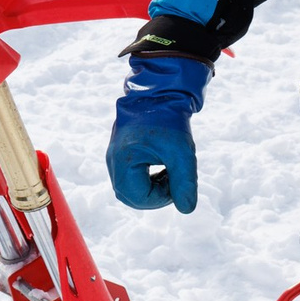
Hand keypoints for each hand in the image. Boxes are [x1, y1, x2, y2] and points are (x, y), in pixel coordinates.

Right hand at [106, 55, 209, 212]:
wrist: (159, 91)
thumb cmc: (170, 120)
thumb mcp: (182, 153)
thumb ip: (185, 183)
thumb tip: (186, 209)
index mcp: (123, 161)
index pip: (138, 198)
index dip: (162, 199)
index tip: (178, 182)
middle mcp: (113, 161)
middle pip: (130, 196)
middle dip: (155, 196)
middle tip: (175, 180)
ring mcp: (114, 156)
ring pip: (129, 188)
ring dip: (151, 188)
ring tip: (170, 172)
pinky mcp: (120, 152)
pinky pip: (129, 177)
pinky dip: (147, 179)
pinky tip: (162, 167)